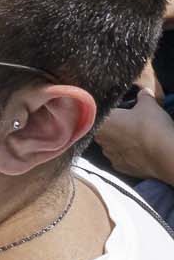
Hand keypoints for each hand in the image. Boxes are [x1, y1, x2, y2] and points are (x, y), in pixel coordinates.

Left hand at [96, 58, 173, 185]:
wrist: (165, 156)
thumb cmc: (152, 127)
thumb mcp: (148, 106)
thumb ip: (143, 97)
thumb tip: (144, 92)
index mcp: (100, 121)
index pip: (94, 114)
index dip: (102, 111)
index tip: (111, 110)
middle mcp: (100, 139)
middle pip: (100, 130)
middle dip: (110, 126)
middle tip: (123, 121)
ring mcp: (110, 155)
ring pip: (109, 145)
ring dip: (117, 141)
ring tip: (132, 136)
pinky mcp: (121, 168)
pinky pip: (119, 158)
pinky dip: (126, 154)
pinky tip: (136, 150)